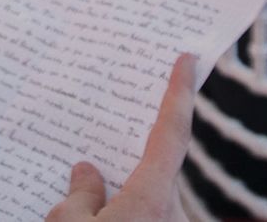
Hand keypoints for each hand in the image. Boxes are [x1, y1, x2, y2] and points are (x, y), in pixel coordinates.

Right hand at [46, 54, 197, 221]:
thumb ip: (78, 196)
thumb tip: (86, 173)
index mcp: (152, 199)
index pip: (171, 133)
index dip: (179, 93)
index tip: (187, 60)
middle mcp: (172, 215)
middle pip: (155, 171)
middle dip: (130, 159)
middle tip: (101, 149)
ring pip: (149, 201)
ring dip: (124, 197)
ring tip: (84, 195)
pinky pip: (146, 218)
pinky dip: (126, 215)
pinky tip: (95, 216)